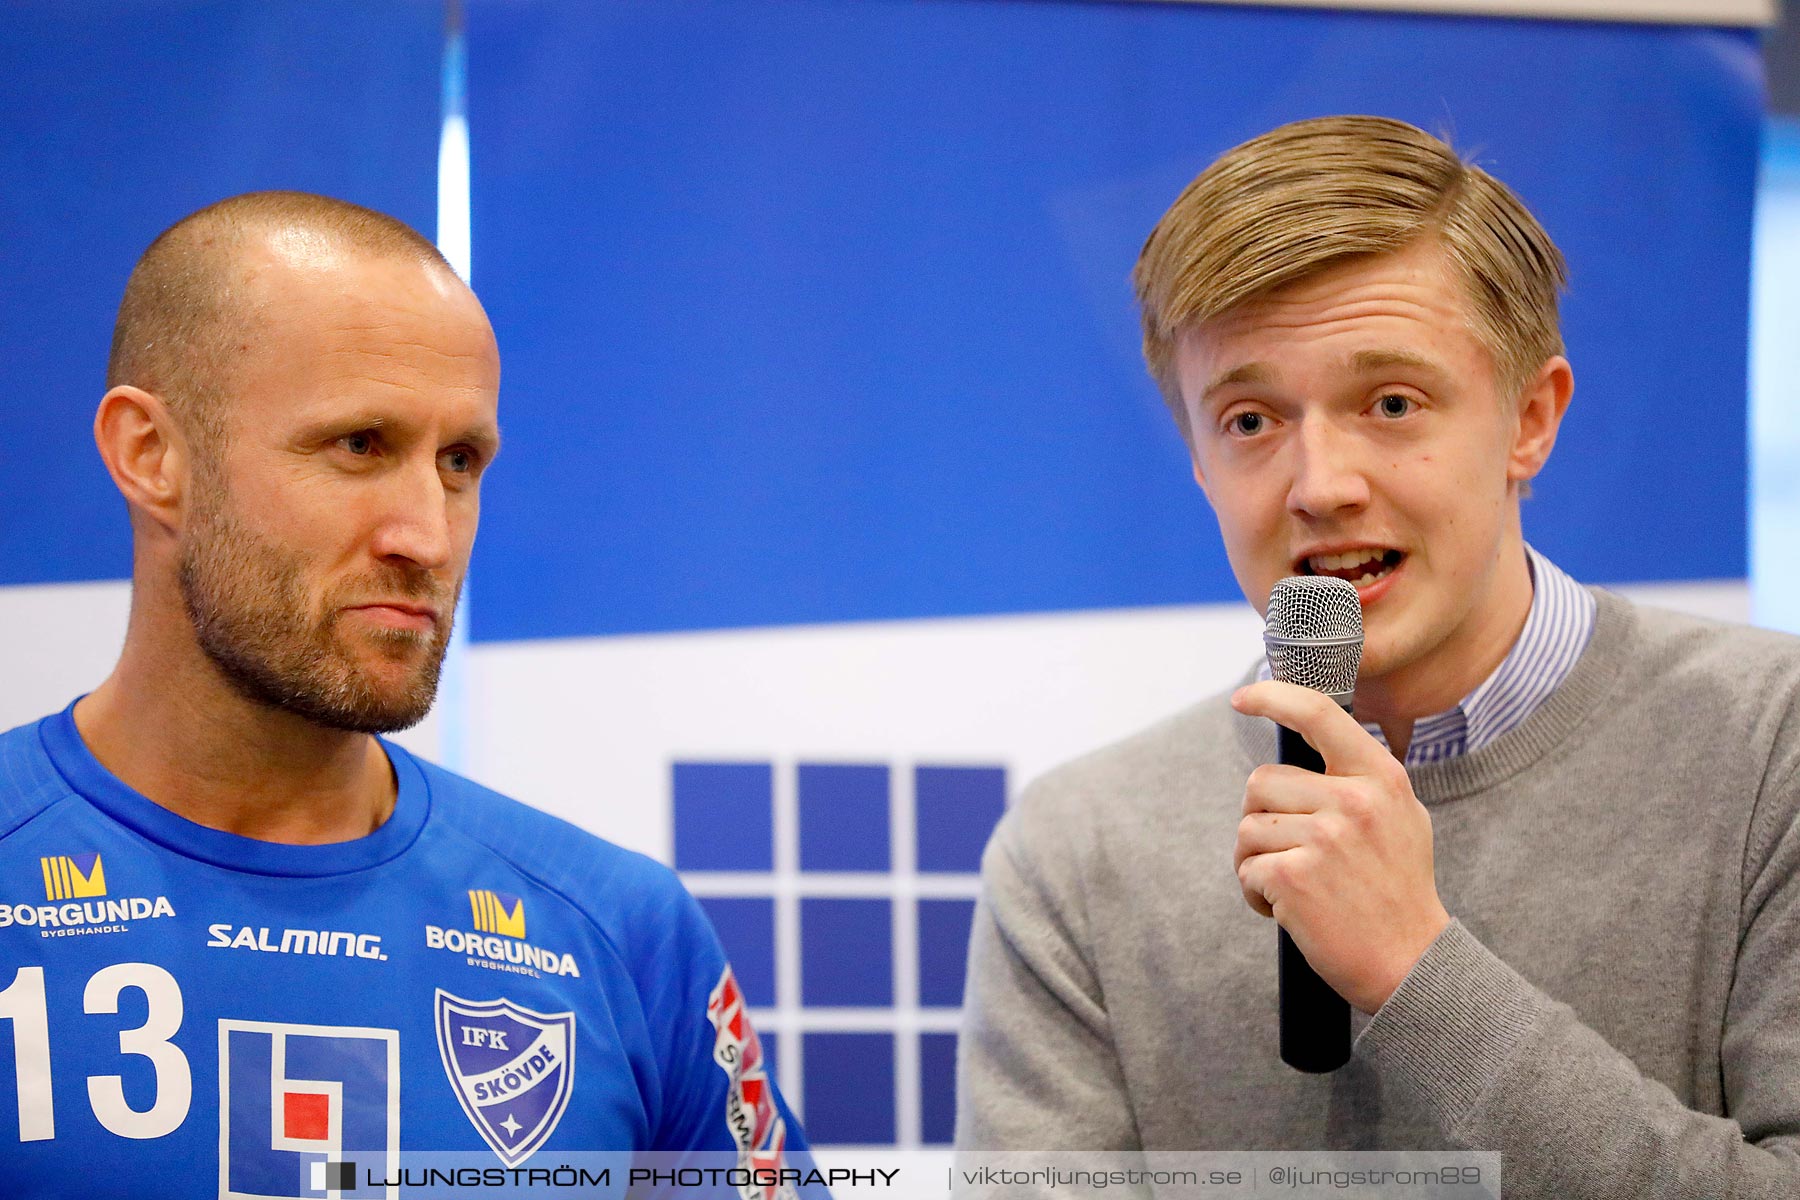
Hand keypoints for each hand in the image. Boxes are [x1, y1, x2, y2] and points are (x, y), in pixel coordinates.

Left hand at [1230, 681, 1450, 1013]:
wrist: (1410, 963)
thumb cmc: (1397, 891)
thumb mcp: (1402, 818)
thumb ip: (1362, 779)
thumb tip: (1312, 736)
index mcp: (1381, 778)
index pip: (1319, 714)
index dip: (1274, 697)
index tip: (1243, 698)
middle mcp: (1354, 801)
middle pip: (1262, 782)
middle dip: (1263, 819)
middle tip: (1292, 855)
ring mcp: (1324, 839)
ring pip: (1248, 827)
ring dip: (1257, 860)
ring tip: (1295, 886)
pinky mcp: (1294, 876)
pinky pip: (1246, 869)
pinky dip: (1255, 893)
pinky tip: (1287, 909)